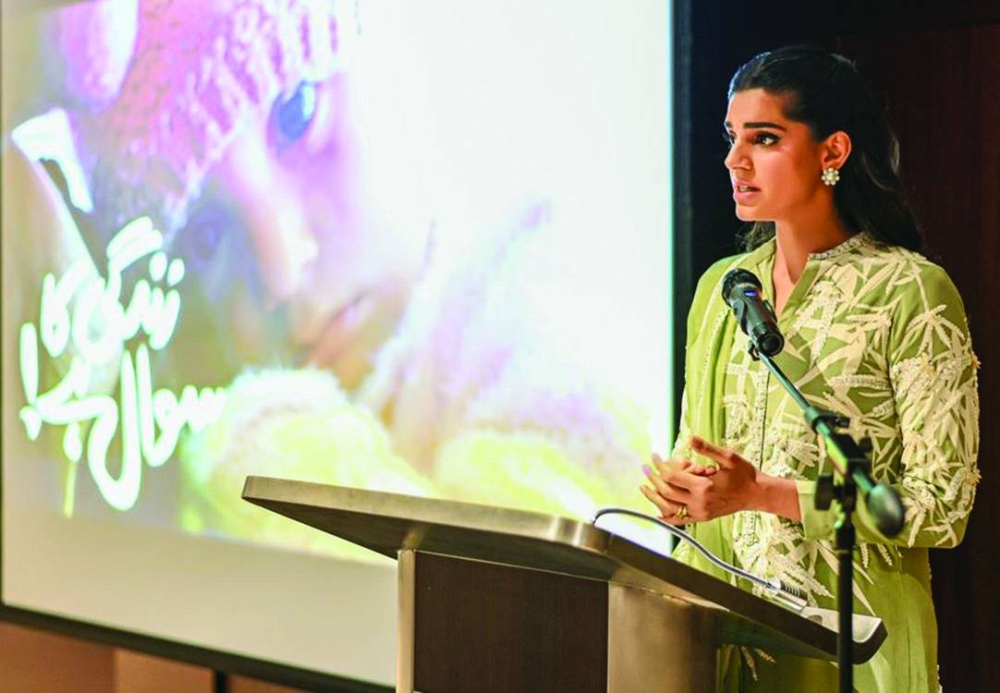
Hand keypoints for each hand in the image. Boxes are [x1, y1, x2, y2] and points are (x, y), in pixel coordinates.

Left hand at [640, 436, 758, 523]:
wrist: (756, 494)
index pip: (673, 476)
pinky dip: (667, 518)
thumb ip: (708, 449)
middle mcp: (699, 503)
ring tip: (644, 487)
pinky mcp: (703, 518)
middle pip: (667, 492)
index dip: (660, 465)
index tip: (654, 456)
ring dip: (655, 498)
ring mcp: (700, 513)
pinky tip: (657, 513)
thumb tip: (690, 439)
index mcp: (704, 487)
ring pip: (670, 508)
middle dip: (653, 479)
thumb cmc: (744, 474)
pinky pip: (680, 520)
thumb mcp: (729, 457)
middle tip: (645, 468)